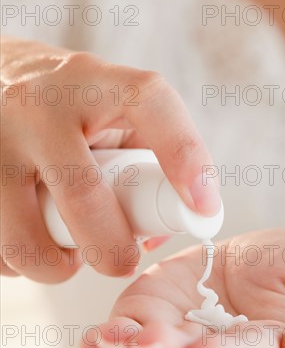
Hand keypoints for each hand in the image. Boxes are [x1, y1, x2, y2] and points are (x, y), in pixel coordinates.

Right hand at [1, 36, 220, 281]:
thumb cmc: (72, 107)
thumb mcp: (114, 111)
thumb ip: (147, 160)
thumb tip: (156, 233)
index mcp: (93, 80)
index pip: (147, 102)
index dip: (184, 155)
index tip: (203, 207)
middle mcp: (38, 106)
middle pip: (84, 196)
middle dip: (112, 250)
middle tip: (123, 261)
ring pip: (25, 240)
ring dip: (56, 266)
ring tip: (69, 255)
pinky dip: (18, 260)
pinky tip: (30, 237)